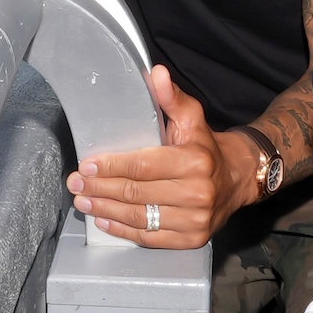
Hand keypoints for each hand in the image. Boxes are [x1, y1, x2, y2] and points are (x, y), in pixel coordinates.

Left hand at [69, 66, 250, 247]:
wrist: (237, 179)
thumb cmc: (205, 146)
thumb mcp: (191, 117)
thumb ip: (171, 97)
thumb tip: (155, 73)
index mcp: (194, 161)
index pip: (142, 166)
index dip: (111, 166)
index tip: (86, 165)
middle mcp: (197, 193)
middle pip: (136, 193)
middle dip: (100, 188)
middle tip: (75, 184)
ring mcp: (195, 220)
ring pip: (139, 218)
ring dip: (105, 210)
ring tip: (83, 202)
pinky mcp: (192, 239)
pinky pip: (150, 238)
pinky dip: (123, 230)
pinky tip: (105, 220)